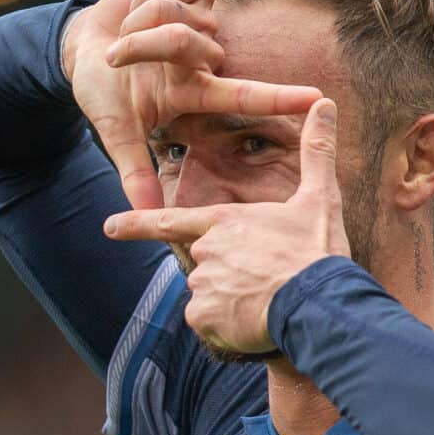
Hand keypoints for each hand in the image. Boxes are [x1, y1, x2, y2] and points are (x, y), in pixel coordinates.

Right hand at [62, 0, 320, 209]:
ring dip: (138, 21)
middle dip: (142, 42)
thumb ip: (134, 170)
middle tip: (118, 56)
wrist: (83, 49)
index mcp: (193, 92)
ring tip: (127, 34)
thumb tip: (143, 211)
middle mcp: (204, 58)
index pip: (243, 95)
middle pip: (182, 40)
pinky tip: (138, 10)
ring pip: (172, 12)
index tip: (316, 100)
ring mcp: (200, 23)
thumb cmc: (104, 91)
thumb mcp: (116, 132)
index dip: (279, 98)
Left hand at [103, 98, 349, 354]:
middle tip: (266, 280)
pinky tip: (254, 322)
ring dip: (231, 305)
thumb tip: (325, 104)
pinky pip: (209, 327)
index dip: (137, 224)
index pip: (170, 221)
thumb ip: (316, 152)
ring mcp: (201, 284)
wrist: (318, 303)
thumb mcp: (319, 197)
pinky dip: (228, 330)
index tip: (108, 228)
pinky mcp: (203, 318)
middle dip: (230, 278)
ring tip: (265, 300)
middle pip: (206, 267)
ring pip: (208, 298)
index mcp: (224, 221)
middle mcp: (205, 250)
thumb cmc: (316, 251)